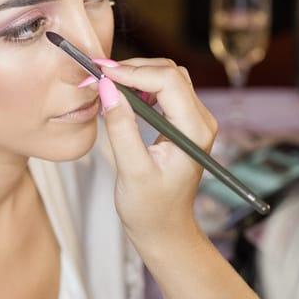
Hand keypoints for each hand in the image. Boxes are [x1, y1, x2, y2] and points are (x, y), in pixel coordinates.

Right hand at [96, 58, 216, 252]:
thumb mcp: (131, 170)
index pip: (167, 81)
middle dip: (132, 69)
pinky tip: (121, 98)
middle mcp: (200, 120)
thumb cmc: (151, 209)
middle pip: (169, 72)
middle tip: (98, 76)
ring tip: (106, 86)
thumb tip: (107, 88)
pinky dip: (140, 87)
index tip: (101, 73)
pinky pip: (164, 91)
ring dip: (136, 76)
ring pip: (167, 77)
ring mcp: (193, 120)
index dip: (132, 71)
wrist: (165, 229)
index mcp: (194, 131)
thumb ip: (120, 127)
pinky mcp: (182, 122)